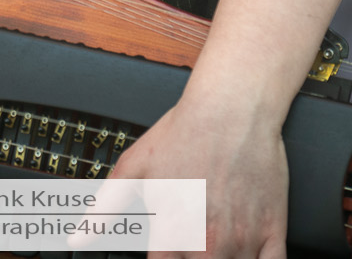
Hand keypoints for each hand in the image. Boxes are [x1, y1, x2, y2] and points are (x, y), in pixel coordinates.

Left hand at [108, 87, 288, 258]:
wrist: (233, 107)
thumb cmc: (185, 132)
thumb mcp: (134, 167)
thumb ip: (105, 209)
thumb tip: (77, 237)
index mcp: (171, 233)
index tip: (167, 253)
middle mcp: (207, 243)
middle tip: (190, 246)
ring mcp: (243, 239)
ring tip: (213, 246)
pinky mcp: (274, 230)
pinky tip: (246, 256)